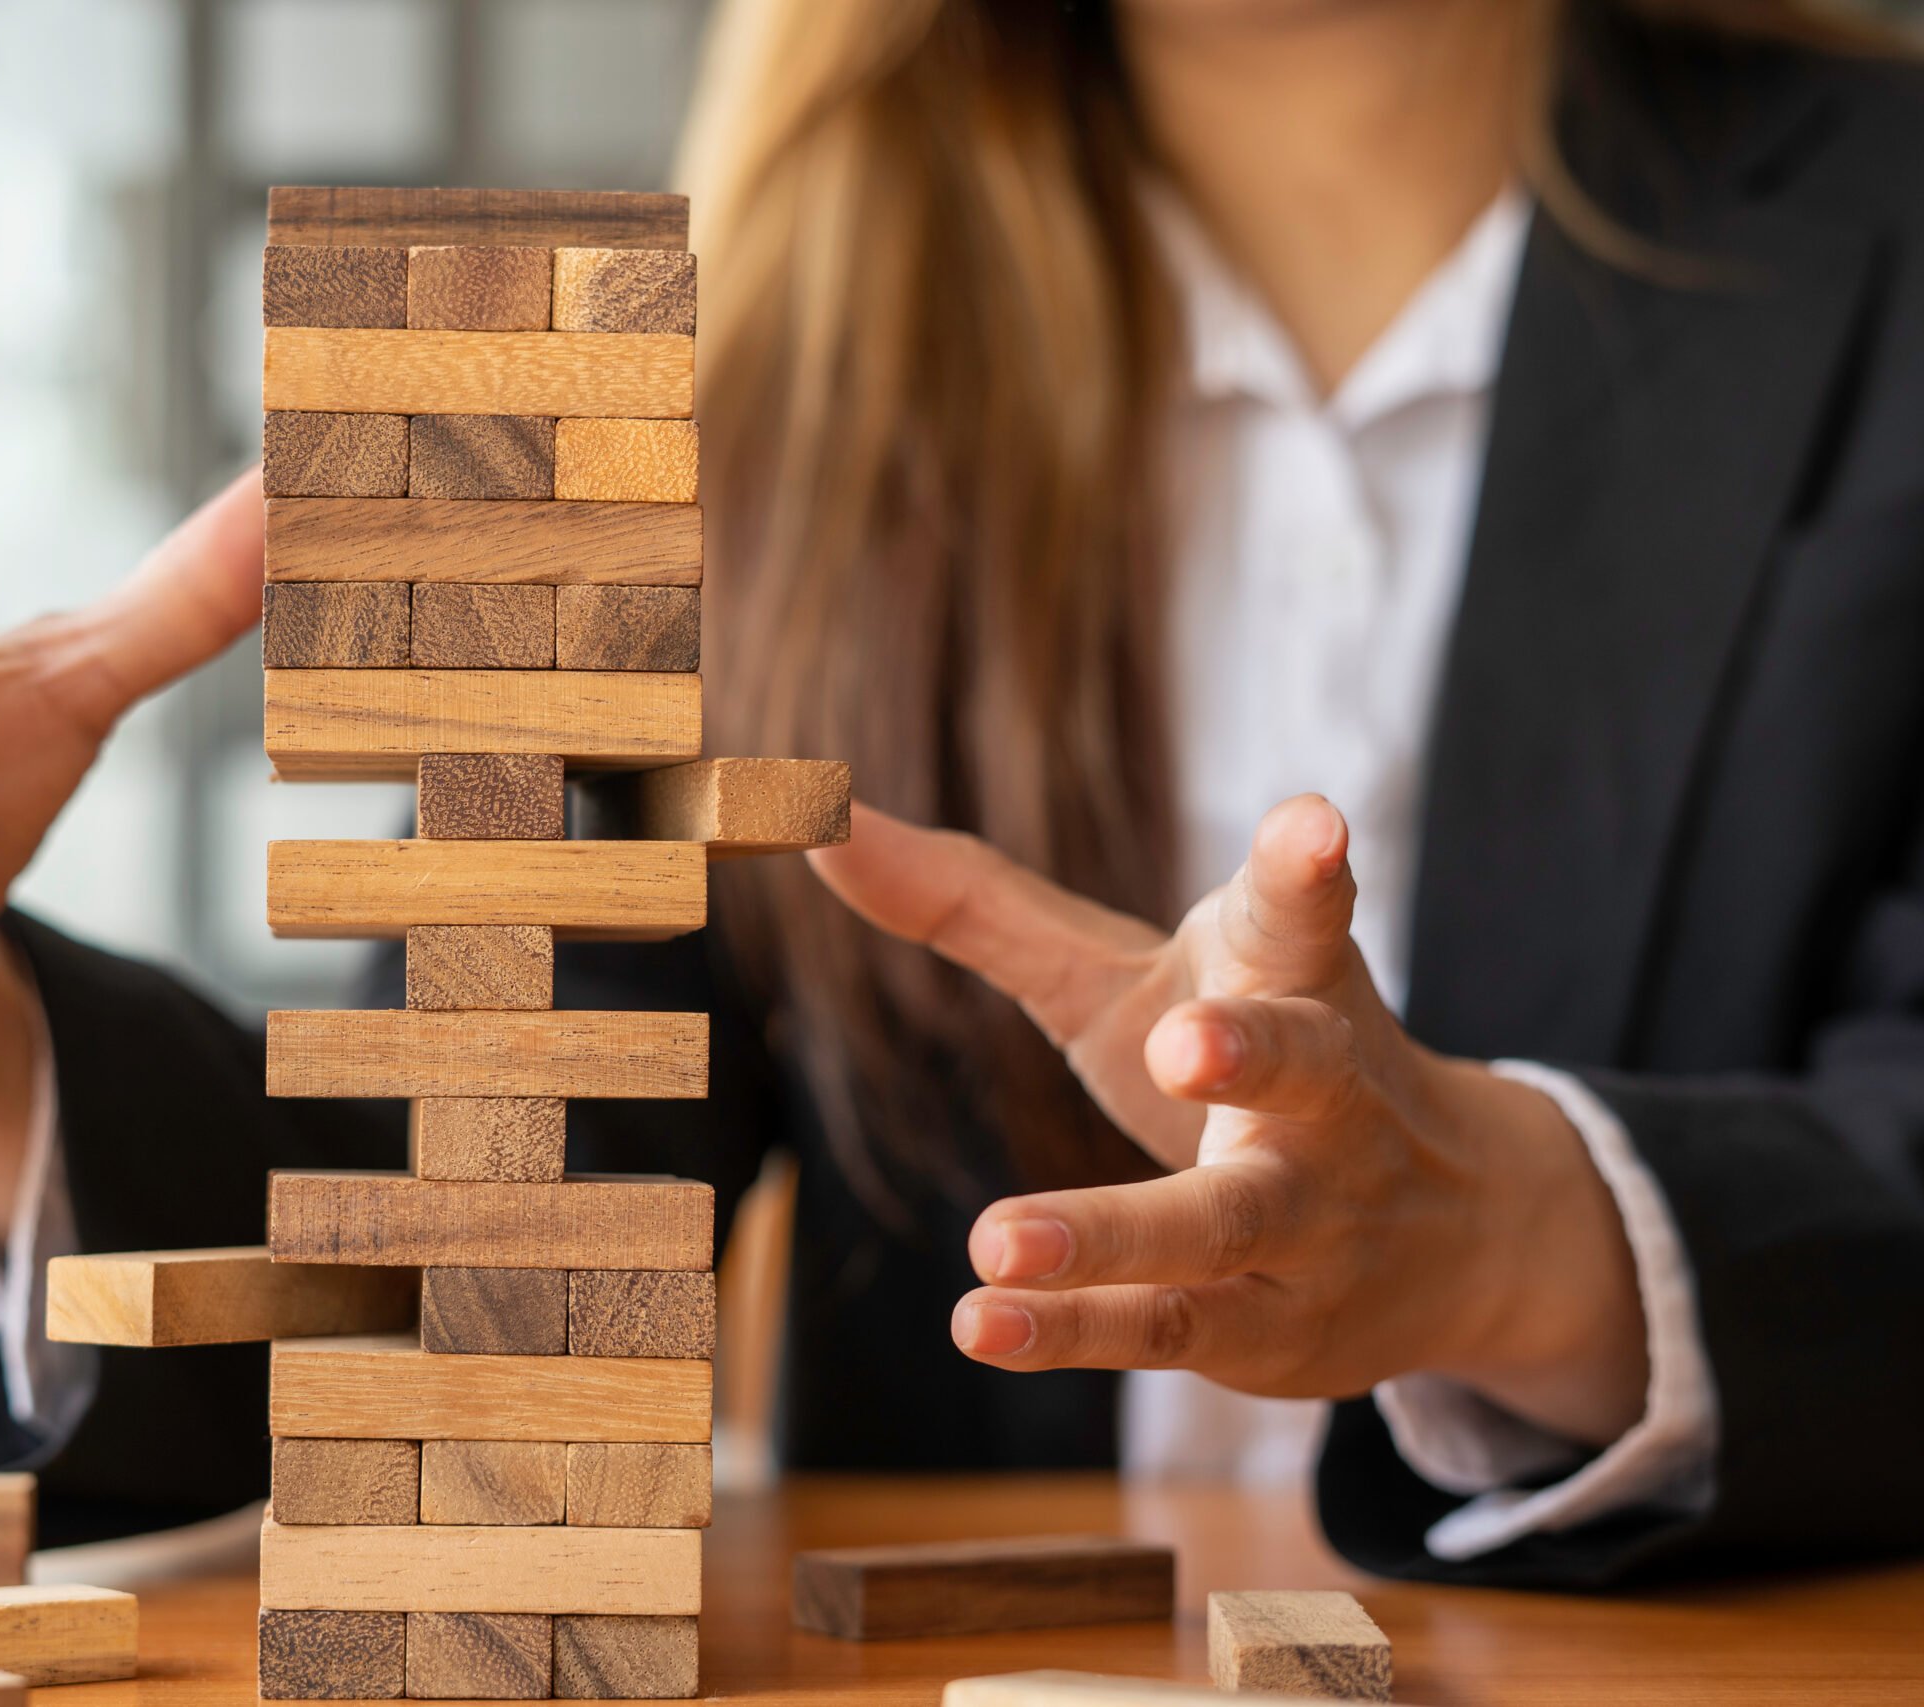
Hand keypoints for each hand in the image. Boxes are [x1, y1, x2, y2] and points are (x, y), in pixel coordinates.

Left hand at [808, 795, 1648, 1444]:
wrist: (1463, 1228)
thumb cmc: (1251, 1057)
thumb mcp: (1127, 973)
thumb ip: (979, 905)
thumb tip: (823, 828)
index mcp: (1293, 978)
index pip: (1301, 915)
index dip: (1304, 868)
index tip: (1312, 823)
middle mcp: (1327, 1098)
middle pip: (1302, 1068)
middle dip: (1249, 1052)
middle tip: (1183, 1044)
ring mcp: (1311, 1220)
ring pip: (1219, 1228)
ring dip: (1110, 1236)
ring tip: (996, 1239)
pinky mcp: (1278, 1328)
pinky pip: (1172, 1328)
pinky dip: (1076, 1330)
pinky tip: (981, 1321)